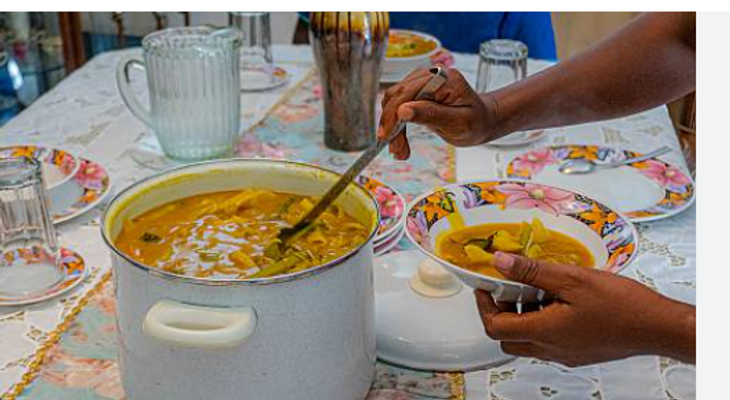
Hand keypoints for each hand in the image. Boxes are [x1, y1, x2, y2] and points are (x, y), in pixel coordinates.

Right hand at [377, 67, 498, 159]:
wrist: (481, 121)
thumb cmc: (475, 122)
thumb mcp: (457, 123)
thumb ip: (430, 114)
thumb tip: (402, 111)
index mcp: (443, 78)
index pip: (407, 93)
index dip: (393, 115)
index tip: (387, 136)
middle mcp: (429, 75)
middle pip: (397, 96)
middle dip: (391, 125)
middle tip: (396, 150)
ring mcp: (421, 81)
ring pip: (394, 103)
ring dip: (392, 128)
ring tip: (399, 150)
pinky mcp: (416, 91)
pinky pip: (398, 106)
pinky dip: (396, 126)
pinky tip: (400, 142)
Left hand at [475, 252, 695, 366]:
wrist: (657, 326)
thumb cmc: (621, 304)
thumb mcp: (571, 278)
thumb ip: (532, 271)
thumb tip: (500, 262)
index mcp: (545, 332)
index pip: (495, 327)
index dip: (483, 305)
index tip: (485, 285)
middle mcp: (551, 349)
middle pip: (507, 337)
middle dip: (500, 312)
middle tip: (507, 287)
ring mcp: (564, 354)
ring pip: (527, 340)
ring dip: (521, 316)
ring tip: (535, 289)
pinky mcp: (577, 352)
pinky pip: (547, 341)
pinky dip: (541, 321)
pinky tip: (556, 300)